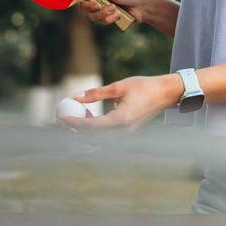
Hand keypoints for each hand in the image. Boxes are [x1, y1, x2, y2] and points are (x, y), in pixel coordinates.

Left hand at [58, 75, 182, 131]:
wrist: (165, 94)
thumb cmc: (144, 87)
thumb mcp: (118, 87)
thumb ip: (97, 93)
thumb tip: (76, 96)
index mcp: (121, 120)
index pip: (91, 126)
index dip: (74, 122)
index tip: (61, 118)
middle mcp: (123, 131)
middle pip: (92, 137)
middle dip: (75, 130)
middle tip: (61, 120)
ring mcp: (125, 134)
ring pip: (98, 138)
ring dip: (84, 130)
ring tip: (76, 114)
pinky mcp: (126, 132)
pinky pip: (105, 135)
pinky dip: (94, 128)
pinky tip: (90, 114)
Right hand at [77, 0, 144, 25]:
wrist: (142, 7)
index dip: (83, 0)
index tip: (89, 1)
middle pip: (85, 8)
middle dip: (92, 8)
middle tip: (99, 6)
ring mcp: (103, 9)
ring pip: (93, 16)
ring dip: (103, 14)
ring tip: (114, 9)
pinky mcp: (109, 18)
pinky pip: (102, 22)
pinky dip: (110, 19)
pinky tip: (118, 15)